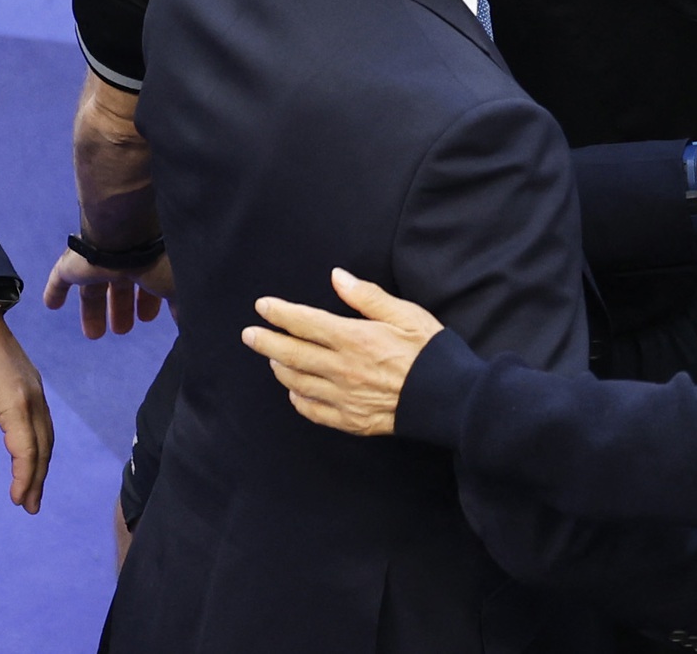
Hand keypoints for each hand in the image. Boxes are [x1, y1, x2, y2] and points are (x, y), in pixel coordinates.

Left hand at [0, 307, 51, 513]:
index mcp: (15, 405)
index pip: (26, 451)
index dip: (23, 479)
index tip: (17, 503)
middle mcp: (33, 400)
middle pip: (44, 447)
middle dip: (37, 478)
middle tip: (31, 507)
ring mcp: (36, 391)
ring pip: (47, 434)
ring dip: (42, 463)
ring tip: (33, 487)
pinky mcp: (32, 385)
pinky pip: (43, 422)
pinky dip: (41, 444)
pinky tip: (33, 453)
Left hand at [43, 245, 172, 336]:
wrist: (127, 232)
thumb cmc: (158, 259)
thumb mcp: (180, 287)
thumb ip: (182, 307)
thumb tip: (188, 325)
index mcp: (150, 262)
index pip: (148, 286)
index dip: (148, 303)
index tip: (148, 319)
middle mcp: (124, 260)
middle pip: (120, 289)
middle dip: (122, 309)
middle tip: (122, 330)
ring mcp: (98, 262)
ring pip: (94, 289)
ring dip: (94, 311)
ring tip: (95, 335)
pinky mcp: (73, 265)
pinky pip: (60, 280)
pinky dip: (55, 292)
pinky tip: (52, 305)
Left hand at [242, 268, 440, 437]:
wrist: (447, 397)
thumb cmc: (430, 351)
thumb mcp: (406, 314)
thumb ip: (367, 297)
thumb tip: (337, 277)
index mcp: (353, 338)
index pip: (305, 322)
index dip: (280, 313)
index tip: (262, 306)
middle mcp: (340, 368)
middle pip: (291, 354)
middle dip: (266, 341)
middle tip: (249, 334)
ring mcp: (341, 396)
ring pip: (296, 382)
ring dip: (280, 368)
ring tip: (273, 358)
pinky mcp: (348, 418)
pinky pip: (311, 410)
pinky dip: (298, 398)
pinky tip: (295, 391)